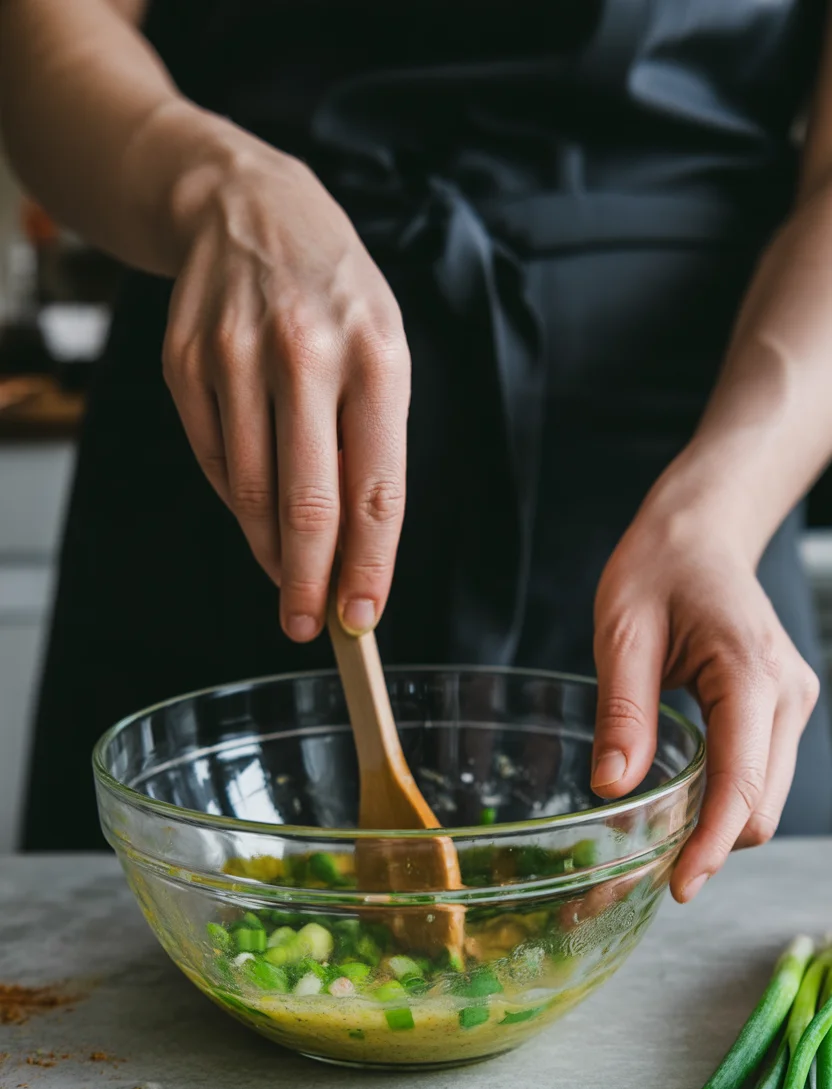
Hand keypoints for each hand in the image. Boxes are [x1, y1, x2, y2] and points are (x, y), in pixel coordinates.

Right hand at [161, 135, 409, 640]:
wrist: (248, 207)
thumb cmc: (335, 296)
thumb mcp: (382, 350)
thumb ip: (372, 445)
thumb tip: (352, 550)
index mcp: (376, 356)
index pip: (376, 489)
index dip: (370, 565)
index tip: (362, 617)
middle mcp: (305, 354)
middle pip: (307, 504)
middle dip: (308, 583)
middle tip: (307, 627)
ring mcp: (235, 357)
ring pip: (252, 491)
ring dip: (270, 550)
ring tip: (286, 576)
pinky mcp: (185, 363)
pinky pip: (213, 459)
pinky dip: (237, 500)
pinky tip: (255, 510)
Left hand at [591, 491, 819, 902]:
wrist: (700, 532)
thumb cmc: (658, 568)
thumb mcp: (623, 633)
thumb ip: (624, 711)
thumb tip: (616, 790)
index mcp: (750, 672)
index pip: (741, 782)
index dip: (710, 843)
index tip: (679, 886)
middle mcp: (786, 693)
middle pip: (761, 805)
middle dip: (709, 848)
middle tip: (641, 874)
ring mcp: (791, 702)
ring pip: (764, 798)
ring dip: (717, 829)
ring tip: (655, 847)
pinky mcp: (780, 708)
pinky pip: (759, 774)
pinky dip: (724, 801)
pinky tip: (680, 807)